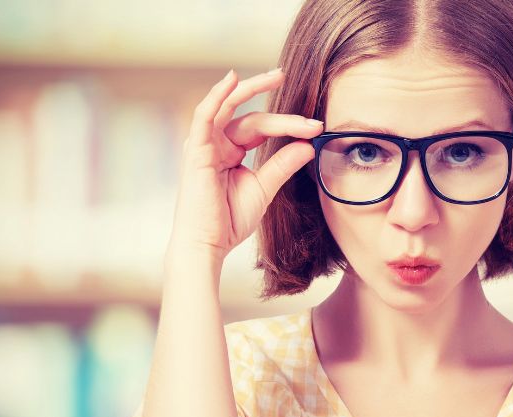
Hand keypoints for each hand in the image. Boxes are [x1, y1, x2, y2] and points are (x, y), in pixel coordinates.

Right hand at [169, 67, 322, 259]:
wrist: (207, 245)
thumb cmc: (228, 221)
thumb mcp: (263, 188)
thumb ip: (283, 164)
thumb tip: (309, 145)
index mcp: (229, 152)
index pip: (260, 130)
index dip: (289, 127)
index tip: (316, 129)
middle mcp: (215, 143)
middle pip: (252, 120)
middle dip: (282, 116)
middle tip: (309, 112)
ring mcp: (204, 145)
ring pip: (232, 109)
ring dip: (253, 90)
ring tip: (276, 76)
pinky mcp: (196, 150)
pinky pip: (205, 115)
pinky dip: (217, 95)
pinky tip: (233, 78)